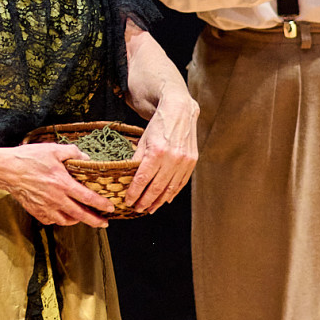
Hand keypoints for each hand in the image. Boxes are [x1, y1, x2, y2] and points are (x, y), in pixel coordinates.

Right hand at [0, 143, 115, 227]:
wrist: (7, 170)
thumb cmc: (29, 158)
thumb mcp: (53, 149)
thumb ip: (72, 152)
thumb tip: (86, 158)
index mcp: (63, 184)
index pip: (88, 198)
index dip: (101, 204)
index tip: (110, 208)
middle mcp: (56, 199)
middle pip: (80, 215)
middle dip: (95, 221)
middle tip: (104, 223)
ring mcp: (45, 207)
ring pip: (66, 221)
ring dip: (77, 221)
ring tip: (82, 217)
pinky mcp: (36, 211)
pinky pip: (51, 220)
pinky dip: (59, 219)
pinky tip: (62, 214)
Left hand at [124, 89, 199, 213]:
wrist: (179, 111)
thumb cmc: (159, 124)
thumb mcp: (143, 140)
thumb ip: (136, 159)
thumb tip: (128, 178)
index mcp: (156, 152)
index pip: (143, 179)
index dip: (134, 193)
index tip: (128, 202)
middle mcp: (172, 158)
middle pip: (156, 187)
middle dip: (145, 201)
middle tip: (137, 209)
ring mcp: (184, 161)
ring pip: (170, 188)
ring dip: (159, 201)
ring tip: (150, 209)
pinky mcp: (192, 161)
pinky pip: (181, 182)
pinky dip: (173, 193)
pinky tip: (165, 199)